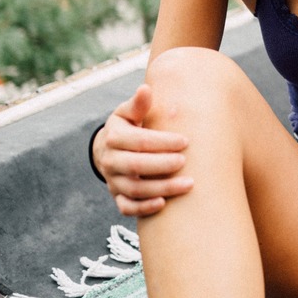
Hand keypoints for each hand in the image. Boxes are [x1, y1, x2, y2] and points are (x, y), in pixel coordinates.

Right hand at [94, 83, 192, 216]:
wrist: (108, 150)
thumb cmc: (128, 127)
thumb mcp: (129, 113)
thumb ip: (139, 104)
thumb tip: (146, 89)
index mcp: (114, 137)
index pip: (138, 141)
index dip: (162, 142)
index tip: (185, 141)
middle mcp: (110, 160)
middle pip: (136, 166)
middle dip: (162, 165)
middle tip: (185, 162)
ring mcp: (113, 181)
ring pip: (135, 189)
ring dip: (162, 188)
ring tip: (189, 184)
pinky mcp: (117, 196)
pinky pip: (127, 207)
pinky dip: (144, 208)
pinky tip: (164, 204)